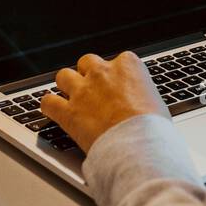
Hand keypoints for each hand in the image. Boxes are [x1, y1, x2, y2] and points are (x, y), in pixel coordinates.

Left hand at [41, 51, 167, 153]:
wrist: (138, 145)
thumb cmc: (153, 128)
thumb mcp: (157, 103)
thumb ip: (143, 96)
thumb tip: (144, 105)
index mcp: (128, 66)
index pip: (119, 60)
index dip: (116, 74)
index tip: (117, 86)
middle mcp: (102, 73)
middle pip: (87, 62)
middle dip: (88, 74)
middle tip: (93, 90)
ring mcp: (83, 90)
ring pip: (63, 76)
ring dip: (66, 86)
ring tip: (71, 97)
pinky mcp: (68, 112)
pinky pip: (47, 102)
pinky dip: (48, 106)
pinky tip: (52, 110)